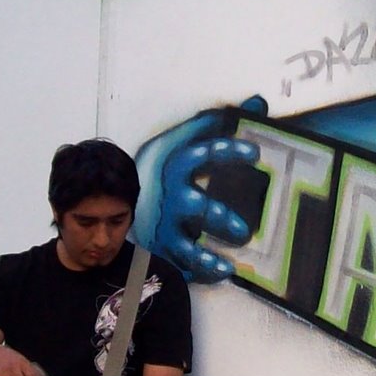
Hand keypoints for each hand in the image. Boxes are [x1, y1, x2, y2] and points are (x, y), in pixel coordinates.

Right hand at [139, 97, 266, 281]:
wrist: (115, 195)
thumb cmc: (164, 167)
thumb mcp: (185, 140)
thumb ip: (223, 124)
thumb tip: (259, 102)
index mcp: (176, 164)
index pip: (202, 153)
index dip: (228, 150)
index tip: (255, 151)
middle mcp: (170, 194)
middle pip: (194, 207)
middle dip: (218, 219)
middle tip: (243, 230)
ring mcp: (163, 223)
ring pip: (183, 244)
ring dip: (204, 257)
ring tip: (227, 266)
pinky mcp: (160, 246)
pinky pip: (180, 264)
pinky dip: (198, 272)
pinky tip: (220, 274)